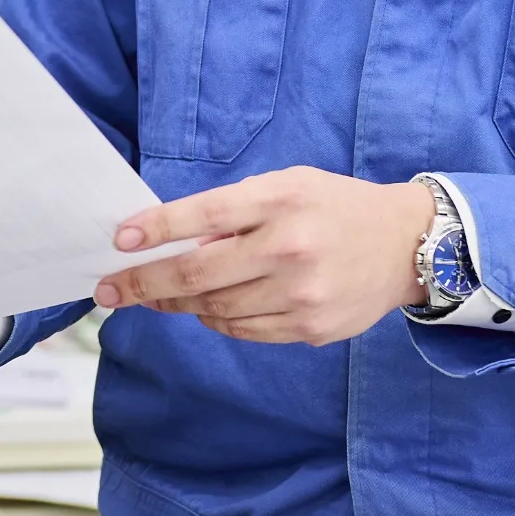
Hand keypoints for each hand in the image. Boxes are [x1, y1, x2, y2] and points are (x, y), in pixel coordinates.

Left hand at [94, 166, 433, 345]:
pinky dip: (216, 319)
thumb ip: (234, 211)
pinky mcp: (312, 329)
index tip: (119, 242)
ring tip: (153, 294)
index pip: (203, 216)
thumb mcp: (285, 185)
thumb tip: (176, 243)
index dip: (156, 230)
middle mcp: (289, 250)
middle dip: (144, 283)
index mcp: (279, 201)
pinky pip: (245, 330)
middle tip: (109, 289)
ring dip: (176, 303)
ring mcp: (302, 295)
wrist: (405, 244)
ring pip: (216, 310)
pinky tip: (204, 307)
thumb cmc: (332, 205)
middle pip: (198, 275)